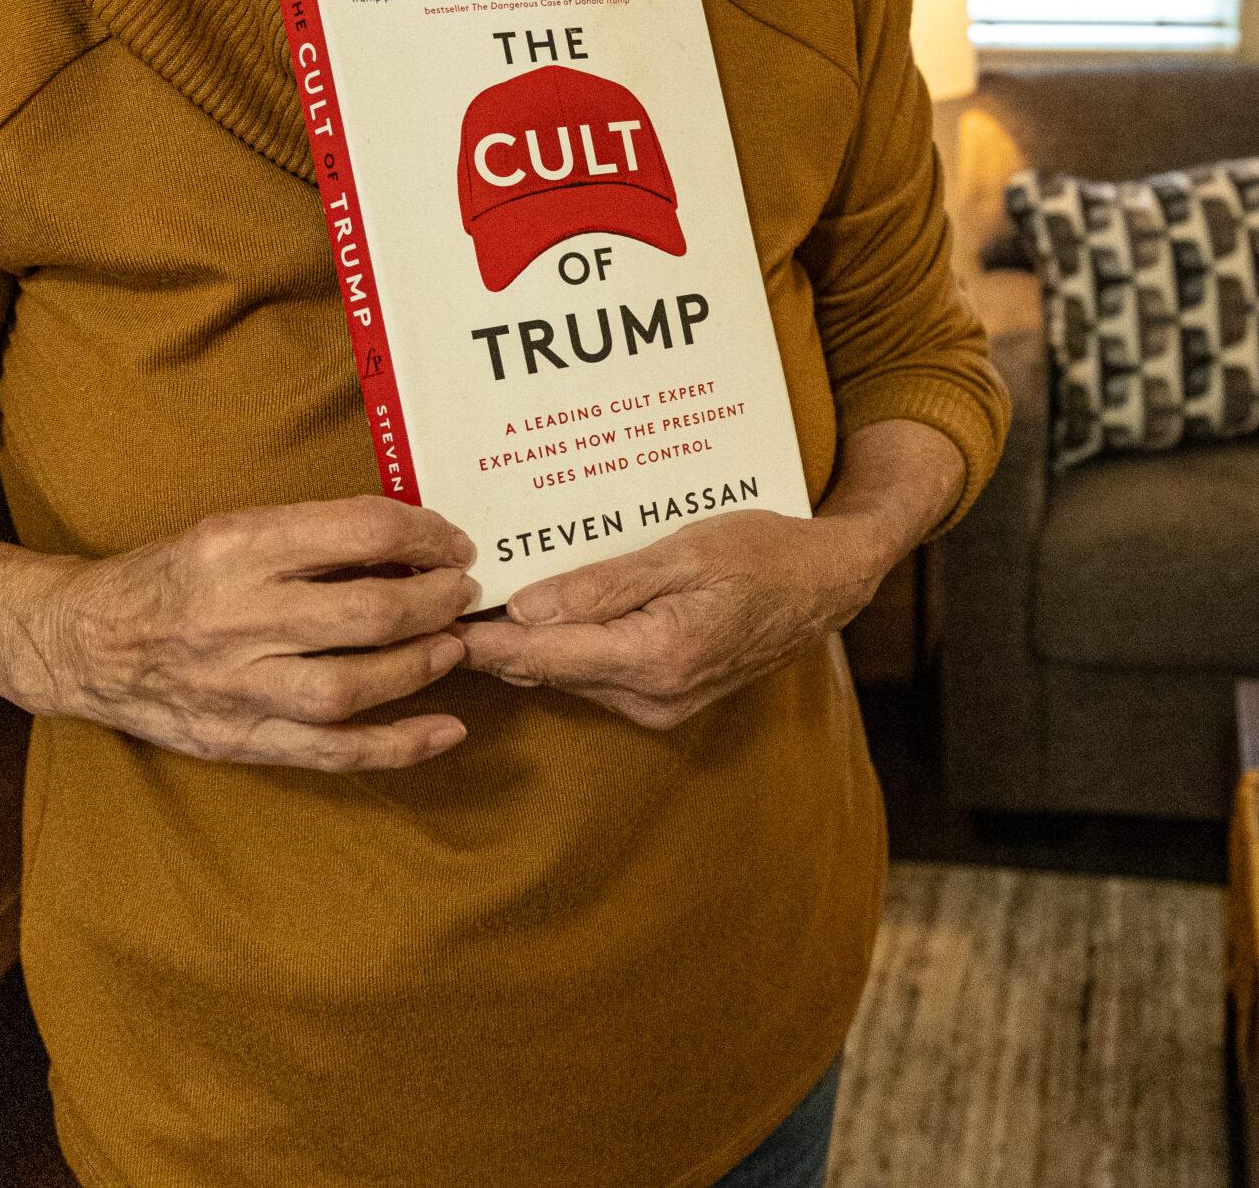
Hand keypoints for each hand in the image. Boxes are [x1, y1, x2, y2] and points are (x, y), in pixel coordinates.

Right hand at [0, 496, 481, 771]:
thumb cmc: (170, 578)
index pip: (358, 532)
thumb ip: (310, 537)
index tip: (450, 542)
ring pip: (352, 687)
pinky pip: (331, 751)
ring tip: (452, 645)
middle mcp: (236, 615)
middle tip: (461, 592)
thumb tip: (409, 543)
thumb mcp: (230, 530)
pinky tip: (447, 729)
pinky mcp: (238, 739)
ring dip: (421, 666)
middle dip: (434, 601)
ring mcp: (236, 685)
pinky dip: (398, 745)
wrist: (81, 643)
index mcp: (236, 546)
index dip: (423, 536)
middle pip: (366, 613)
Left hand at [451, 418, 963, 728]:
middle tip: (445, 595)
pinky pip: (596, 674)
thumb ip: (604, 586)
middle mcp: (654, 697)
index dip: (480, 639)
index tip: (431, 619)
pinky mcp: (665, 701)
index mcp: (657, 658)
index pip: (542, 654)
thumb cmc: (765, 553)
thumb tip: (525, 610)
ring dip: (532, 639)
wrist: (828, 584)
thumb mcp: (684, 551)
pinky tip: (553, 610)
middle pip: (548, 668)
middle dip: (497, 637)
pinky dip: (569, 645)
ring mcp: (661, 706)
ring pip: (568, 673)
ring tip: (488, 593)